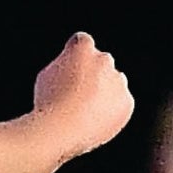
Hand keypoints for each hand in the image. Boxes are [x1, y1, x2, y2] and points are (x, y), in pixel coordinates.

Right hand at [32, 33, 133, 156]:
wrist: (61, 130)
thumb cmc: (48, 103)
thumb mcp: (46, 77)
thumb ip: (64, 67)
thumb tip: (72, 70)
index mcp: (82, 48)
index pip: (81, 41)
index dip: (74, 55)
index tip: (70, 66)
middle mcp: (104, 59)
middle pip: (101, 62)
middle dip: (92, 74)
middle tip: (76, 94)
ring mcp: (118, 81)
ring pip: (113, 84)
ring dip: (104, 92)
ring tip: (84, 112)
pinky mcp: (127, 102)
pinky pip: (120, 104)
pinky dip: (111, 111)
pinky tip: (93, 122)